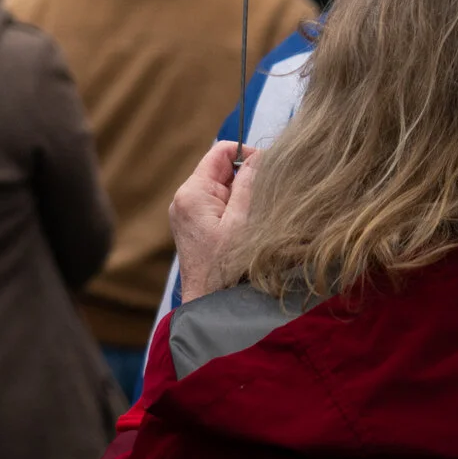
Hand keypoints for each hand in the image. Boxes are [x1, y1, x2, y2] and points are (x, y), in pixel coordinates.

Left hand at [169, 140, 257, 299]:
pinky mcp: (194, 227)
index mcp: (193, 192)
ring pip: (222, 189)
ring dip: (244, 194)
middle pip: (221, 170)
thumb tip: (259, 157)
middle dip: (247, 177)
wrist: (209, 305)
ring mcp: (187, 213)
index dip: (246, 153)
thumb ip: (249, 186)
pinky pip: (218, 206)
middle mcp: (184, 198)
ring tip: (263, 211)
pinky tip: (251, 223)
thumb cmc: (227, 267)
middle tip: (273, 192)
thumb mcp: (243, 222)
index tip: (272, 166)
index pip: (219, 153)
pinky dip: (236, 208)